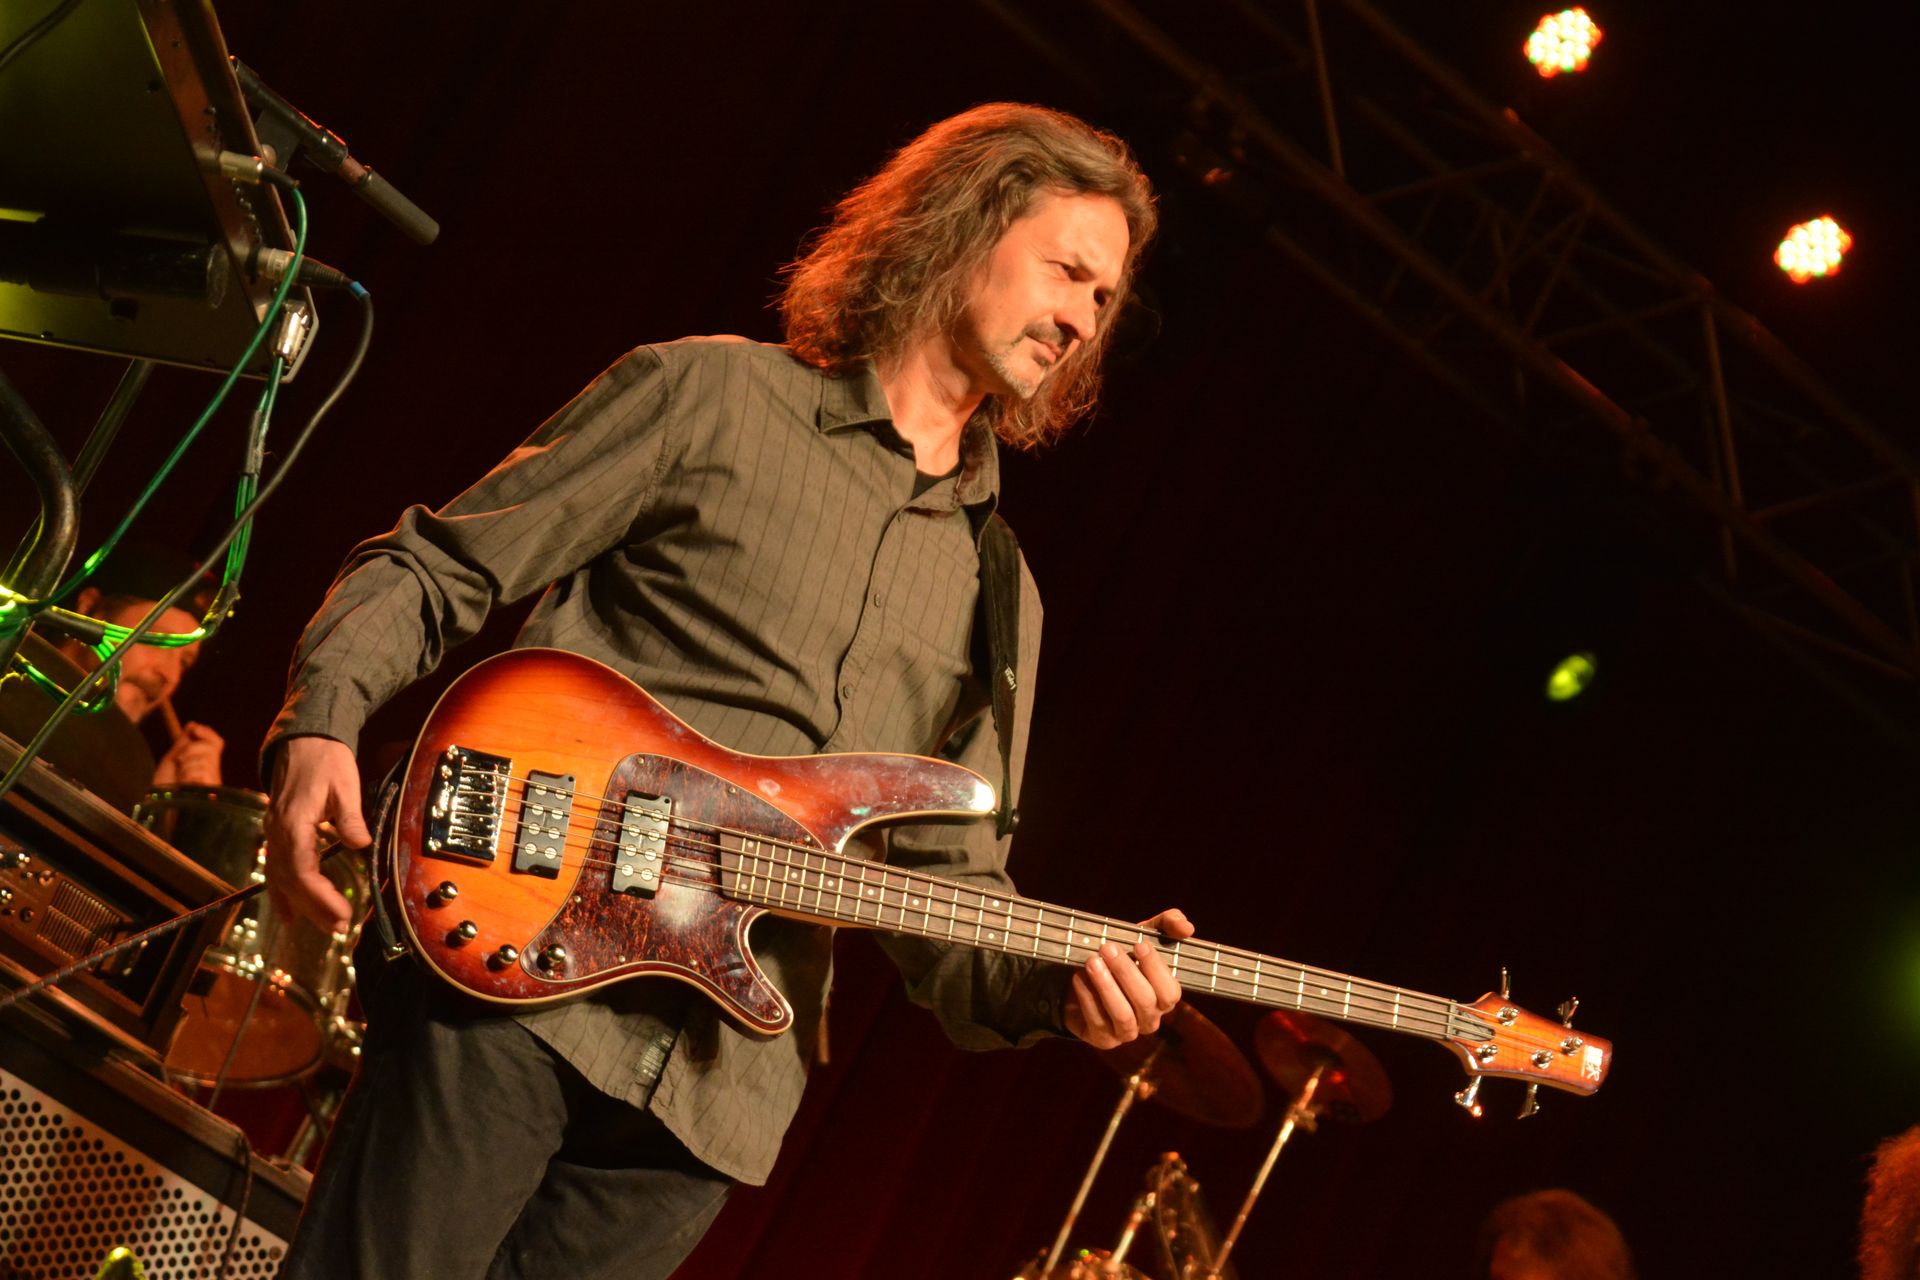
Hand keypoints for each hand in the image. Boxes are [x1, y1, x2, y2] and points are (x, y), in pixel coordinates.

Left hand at [152, 722, 223, 787]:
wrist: (159, 807)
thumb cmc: (164, 787)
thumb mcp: (173, 760)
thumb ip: (184, 743)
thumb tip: (193, 724)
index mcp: (204, 764)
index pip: (215, 742)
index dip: (206, 733)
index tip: (193, 728)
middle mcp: (212, 772)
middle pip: (211, 747)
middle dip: (193, 749)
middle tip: (180, 761)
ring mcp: (213, 780)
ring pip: (206, 758)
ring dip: (187, 765)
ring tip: (180, 778)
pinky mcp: (211, 788)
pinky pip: (203, 770)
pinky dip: (189, 774)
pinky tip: (184, 785)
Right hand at [264, 735, 369, 934]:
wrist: (301, 739)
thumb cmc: (326, 760)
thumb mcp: (344, 784)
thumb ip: (350, 817)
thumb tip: (361, 844)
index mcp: (292, 824)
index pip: (302, 871)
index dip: (320, 897)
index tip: (342, 914)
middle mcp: (277, 834)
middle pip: (291, 881)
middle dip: (315, 908)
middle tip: (341, 927)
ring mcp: (274, 835)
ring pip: (281, 879)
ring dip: (302, 906)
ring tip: (326, 927)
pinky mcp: (278, 834)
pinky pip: (276, 871)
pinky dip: (283, 895)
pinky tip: (289, 915)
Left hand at [1063, 908, 1193, 1049]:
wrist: (1083, 981)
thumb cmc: (1121, 958)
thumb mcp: (1142, 936)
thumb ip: (1167, 926)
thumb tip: (1187, 927)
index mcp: (1163, 998)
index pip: (1171, 992)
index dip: (1156, 969)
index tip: (1138, 944)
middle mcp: (1150, 1019)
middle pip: (1145, 1001)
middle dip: (1126, 972)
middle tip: (1107, 947)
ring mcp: (1127, 1032)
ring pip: (1123, 1015)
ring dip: (1107, 986)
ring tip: (1092, 962)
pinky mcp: (1103, 1039)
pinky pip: (1098, 1022)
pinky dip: (1088, 998)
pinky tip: (1079, 977)